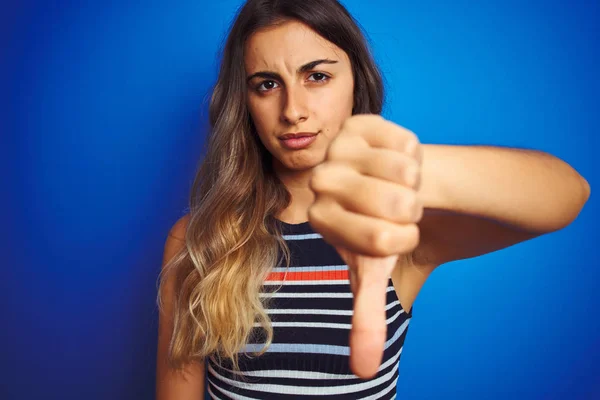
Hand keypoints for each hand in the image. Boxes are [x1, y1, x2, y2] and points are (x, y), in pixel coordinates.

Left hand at [307, 114, 422, 378]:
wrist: (392, 187)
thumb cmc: (383, 230)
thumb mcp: (375, 272)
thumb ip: (366, 318)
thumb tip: (363, 370)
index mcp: (322, 219)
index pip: (384, 238)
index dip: (405, 237)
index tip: (393, 232)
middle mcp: (321, 181)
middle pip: (398, 202)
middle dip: (413, 210)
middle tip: (399, 205)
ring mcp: (337, 148)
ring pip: (405, 171)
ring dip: (416, 181)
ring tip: (398, 182)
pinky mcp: (358, 121)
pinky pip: (406, 141)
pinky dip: (414, 153)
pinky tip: (395, 158)